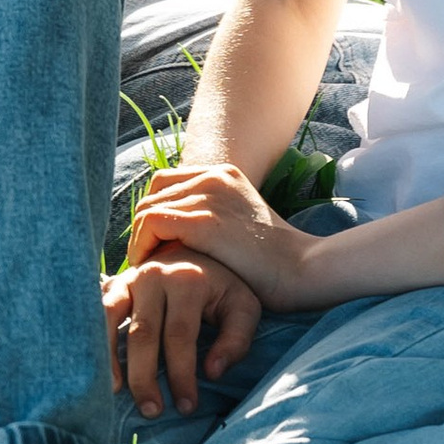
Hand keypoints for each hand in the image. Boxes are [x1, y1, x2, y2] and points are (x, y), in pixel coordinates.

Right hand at [104, 248, 263, 419]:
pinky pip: (95, 311)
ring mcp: (129, 277)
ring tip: (113, 392)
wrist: (196, 251)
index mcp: (188, 280)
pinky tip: (95, 366)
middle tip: (151, 411)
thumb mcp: (243, 308)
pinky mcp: (113, 284)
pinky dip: (92, 338)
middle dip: (145, 377)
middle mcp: (154, 275)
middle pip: (143, 333)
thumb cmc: (221, 288)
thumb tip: (211, 373)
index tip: (186, 407)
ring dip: (110, 358)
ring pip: (110, 318)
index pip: (180, 335)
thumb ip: (236, 340)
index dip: (181, 374)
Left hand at [126, 161, 321, 306]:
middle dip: (142, 228)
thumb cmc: (273, 262)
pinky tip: (151, 269)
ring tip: (147, 269)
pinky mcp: (203, 220)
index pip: (165, 183)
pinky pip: (150, 223)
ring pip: (146, 209)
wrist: (304, 270)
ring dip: (140, 241)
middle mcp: (213, 175)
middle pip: (152, 193)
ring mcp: (208, 195)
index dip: (153, 214)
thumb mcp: (240, 225)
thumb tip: (173, 234)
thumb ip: (212, 218)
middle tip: (146, 260)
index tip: (154, 247)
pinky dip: (142, 247)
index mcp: (224, 173)